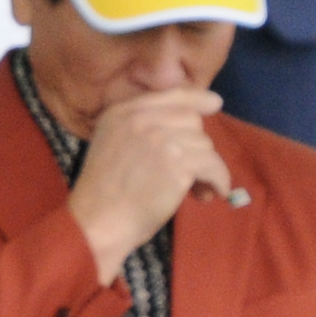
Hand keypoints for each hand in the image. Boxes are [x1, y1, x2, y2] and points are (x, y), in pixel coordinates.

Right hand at [64, 86, 235, 278]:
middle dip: (197, 145)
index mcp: (120, 113)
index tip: (215, 103)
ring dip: (205, 169)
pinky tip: (214, 193)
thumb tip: (192, 114)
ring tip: (195, 190)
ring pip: (204, 144)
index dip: (196, 98)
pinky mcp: (176, 164)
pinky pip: (212, 166)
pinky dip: (219, 180)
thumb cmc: (104, 191)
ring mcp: (159, 140)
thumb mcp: (113, 143)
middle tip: (193, 172)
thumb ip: (140, 126)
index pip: (169, 94)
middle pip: (191, 120)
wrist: (97, 222)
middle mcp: (140, 119)